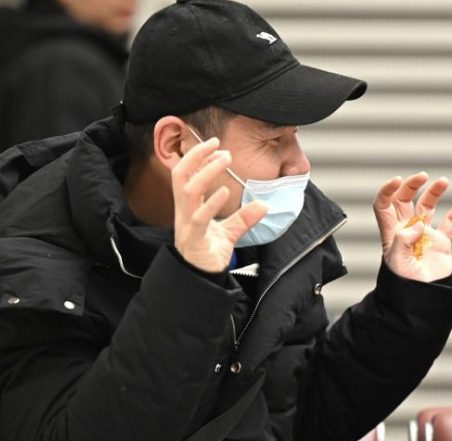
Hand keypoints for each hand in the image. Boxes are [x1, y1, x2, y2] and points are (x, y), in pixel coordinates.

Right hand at [172, 137, 268, 272]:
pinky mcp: (194, 238)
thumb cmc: (209, 254)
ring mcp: (187, 224)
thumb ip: (244, 218)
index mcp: (188, 207)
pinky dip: (212, 203)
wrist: (201, 281)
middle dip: (195, 155)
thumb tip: (264, 204)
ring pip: (188, 191)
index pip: (186, 175)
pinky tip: (225, 192)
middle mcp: (184, 212)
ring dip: (206, 172)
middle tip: (216, 142)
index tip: (215, 144)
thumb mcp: (229, 232)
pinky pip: (199, 217)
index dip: (197, 157)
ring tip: (224, 158)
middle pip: (180, 175)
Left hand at [373, 172, 451, 281]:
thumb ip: (404, 241)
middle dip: (412, 185)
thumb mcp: (398, 263)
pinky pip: (450, 221)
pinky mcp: (441, 242)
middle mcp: (407, 231)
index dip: (387, 190)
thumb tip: (418, 225)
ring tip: (443, 182)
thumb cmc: (406, 286)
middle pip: (405, 200)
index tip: (398, 180)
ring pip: (427, 206)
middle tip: (423, 177)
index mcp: (392, 233)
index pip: (384, 205)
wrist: (424, 302)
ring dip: (434, 192)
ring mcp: (425, 235)